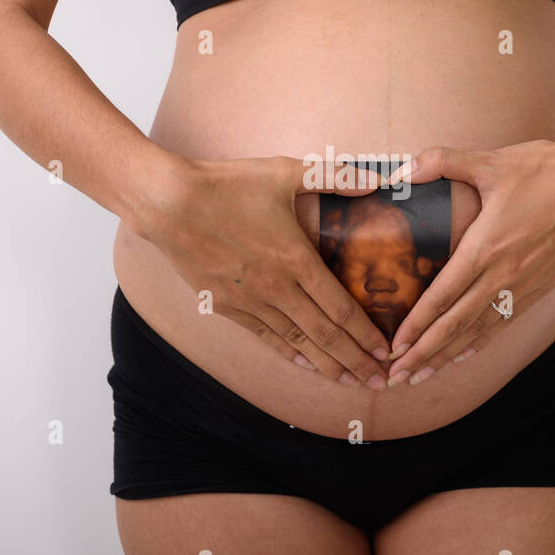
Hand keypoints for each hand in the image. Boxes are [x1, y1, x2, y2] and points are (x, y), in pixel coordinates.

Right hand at [142, 155, 391, 386]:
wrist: (169, 203)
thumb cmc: (227, 184)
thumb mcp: (284, 172)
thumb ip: (334, 177)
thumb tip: (376, 178)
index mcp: (296, 258)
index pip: (341, 308)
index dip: (366, 334)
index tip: (386, 350)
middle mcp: (277, 287)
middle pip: (325, 334)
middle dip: (356, 361)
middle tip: (379, 381)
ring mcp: (250, 300)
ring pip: (297, 341)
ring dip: (326, 364)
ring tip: (349, 382)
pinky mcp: (226, 305)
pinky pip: (265, 336)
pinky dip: (289, 352)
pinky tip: (305, 363)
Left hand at [383, 134, 554, 385]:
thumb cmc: (545, 169)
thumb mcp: (490, 161)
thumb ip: (443, 161)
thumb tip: (403, 166)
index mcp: (487, 247)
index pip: (443, 297)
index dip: (416, 325)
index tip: (393, 347)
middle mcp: (504, 275)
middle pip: (456, 325)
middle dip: (423, 354)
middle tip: (396, 377)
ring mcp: (525, 285)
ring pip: (479, 331)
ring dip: (448, 356)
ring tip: (422, 376)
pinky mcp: (541, 287)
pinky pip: (503, 323)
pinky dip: (480, 343)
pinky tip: (463, 354)